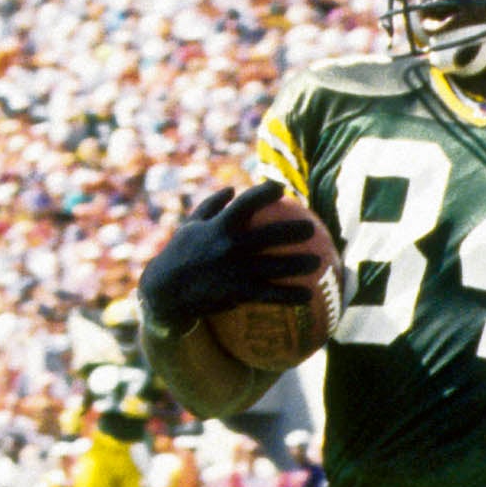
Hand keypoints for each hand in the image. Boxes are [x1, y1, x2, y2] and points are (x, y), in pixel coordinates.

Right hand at [138, 184, 326, 340]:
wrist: (166, 294)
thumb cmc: (178, 256)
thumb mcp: (189, 227)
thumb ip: (211, 206)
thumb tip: (231, 190)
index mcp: (219, 226)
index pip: (247, 202)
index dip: (266, 192)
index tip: (280, 188)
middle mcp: (230, 246)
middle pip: (271, 235)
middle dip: (294, 230)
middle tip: (312, 228)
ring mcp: (236, 271)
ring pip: (275, 267)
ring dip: (300, 265)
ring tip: (319, 263)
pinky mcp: (238, 293)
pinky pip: (270, 295)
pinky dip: (291, 296)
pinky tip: (308, 297)